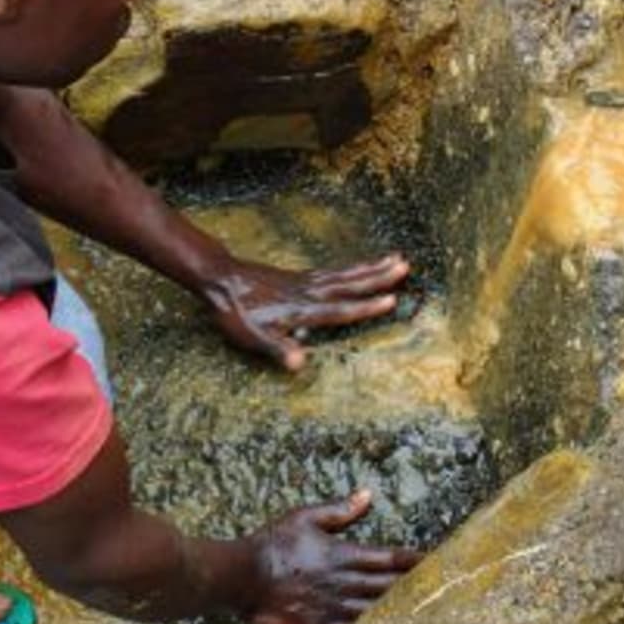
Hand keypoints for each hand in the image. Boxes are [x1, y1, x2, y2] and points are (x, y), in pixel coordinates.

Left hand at [201, 253, 408, 370]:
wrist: (219, 279)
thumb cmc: (235, 312)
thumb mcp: (252, 336)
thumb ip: (278, 349)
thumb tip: (300, 364)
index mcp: (302, 308)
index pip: (340, 309)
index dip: (366, 307)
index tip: (392, 300)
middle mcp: (309, 291)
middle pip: (350, 283)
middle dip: (378, 277)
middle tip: (405, 266)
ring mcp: (305, 281)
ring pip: (345, 274)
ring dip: (371, 268)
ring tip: (394, 258)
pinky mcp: (299, 276)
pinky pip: (334, 271)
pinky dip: (351, 268)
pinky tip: (358, 269)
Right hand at [240, 490, 421, 623]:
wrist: (243, 577)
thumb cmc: (273, 543)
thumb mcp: (305, 517)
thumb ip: (340, 511)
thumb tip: (367, 495)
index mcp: (344, 555)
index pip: (389, 558)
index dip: (415, 561)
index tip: (436, 561)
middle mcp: (345, 583)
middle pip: (390, 587)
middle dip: (416, 588)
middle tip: (442, 591)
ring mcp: (334, 609)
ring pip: (377, 613)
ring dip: (401, 612)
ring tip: (426, 616)